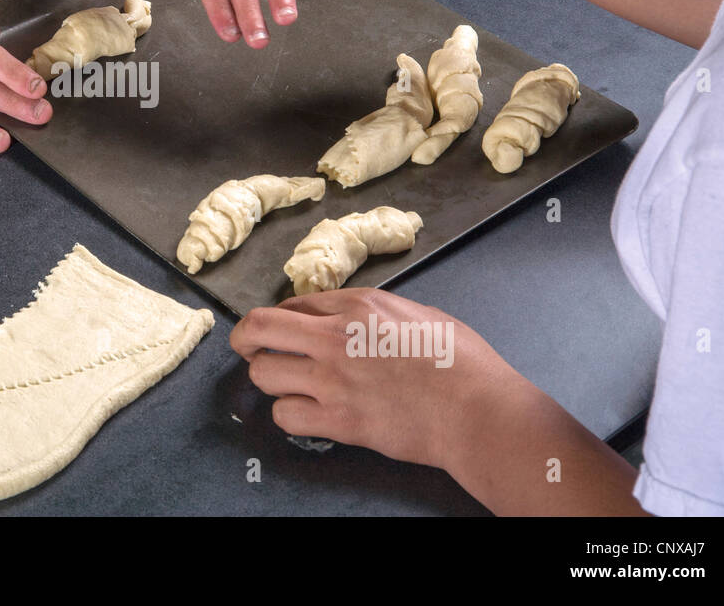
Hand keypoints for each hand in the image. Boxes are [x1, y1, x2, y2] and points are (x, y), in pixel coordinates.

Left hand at [229, 287, 529, 470]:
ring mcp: (332, 381)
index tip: (285, 328)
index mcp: (358, 305)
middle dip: (245, 337)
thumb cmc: (461, 362)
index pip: (295, 302)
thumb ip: (372, 310)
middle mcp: (335, 337)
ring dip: (270, 378)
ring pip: (264, 373)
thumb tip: (343, 313)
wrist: (478, 410)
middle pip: (259, 328)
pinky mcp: (338, 421)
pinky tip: (304, 412)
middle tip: (247, 346)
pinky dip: (288, 414)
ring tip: (286, 383)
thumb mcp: (416, 312)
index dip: (285, 316)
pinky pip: (285, 415)